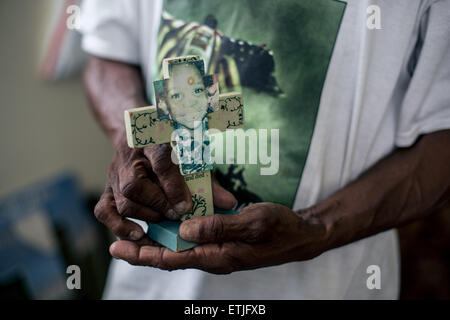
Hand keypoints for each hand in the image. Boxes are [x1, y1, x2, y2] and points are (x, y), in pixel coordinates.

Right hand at [94, 139, 235, 240]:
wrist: (138, 133)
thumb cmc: (170, 149)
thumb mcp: (191, 157)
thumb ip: (209, 181)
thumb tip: (229, 204)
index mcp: (154, 141)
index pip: (160, 161)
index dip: (173, 186)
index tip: (186, 205)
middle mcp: (130, 158)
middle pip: (134, 186)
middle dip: (158, 205)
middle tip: (176, 215)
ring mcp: (114, 175)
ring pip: (122, 201)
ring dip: (145, 216)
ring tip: (163, 221)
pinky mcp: (107, 189)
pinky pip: (104, 211)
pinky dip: (119, 226)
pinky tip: (138, 233)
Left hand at [109, 202, 329, 273]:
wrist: (299, 235)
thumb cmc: (279, 228)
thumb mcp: (251, 223)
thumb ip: (218, 227)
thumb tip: (184, 230)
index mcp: (217, 255)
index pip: (172, 259)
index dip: (144, 254)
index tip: (118, 248)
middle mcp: (213, 256)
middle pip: (170, 257)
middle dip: (141, 251)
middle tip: (115, 244)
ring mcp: (217, 250)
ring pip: (179, 250)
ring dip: (155, 243)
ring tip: (133, 234)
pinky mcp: (222, 242)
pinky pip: (192, 242)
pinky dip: (174, 235)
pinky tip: (167, 225)